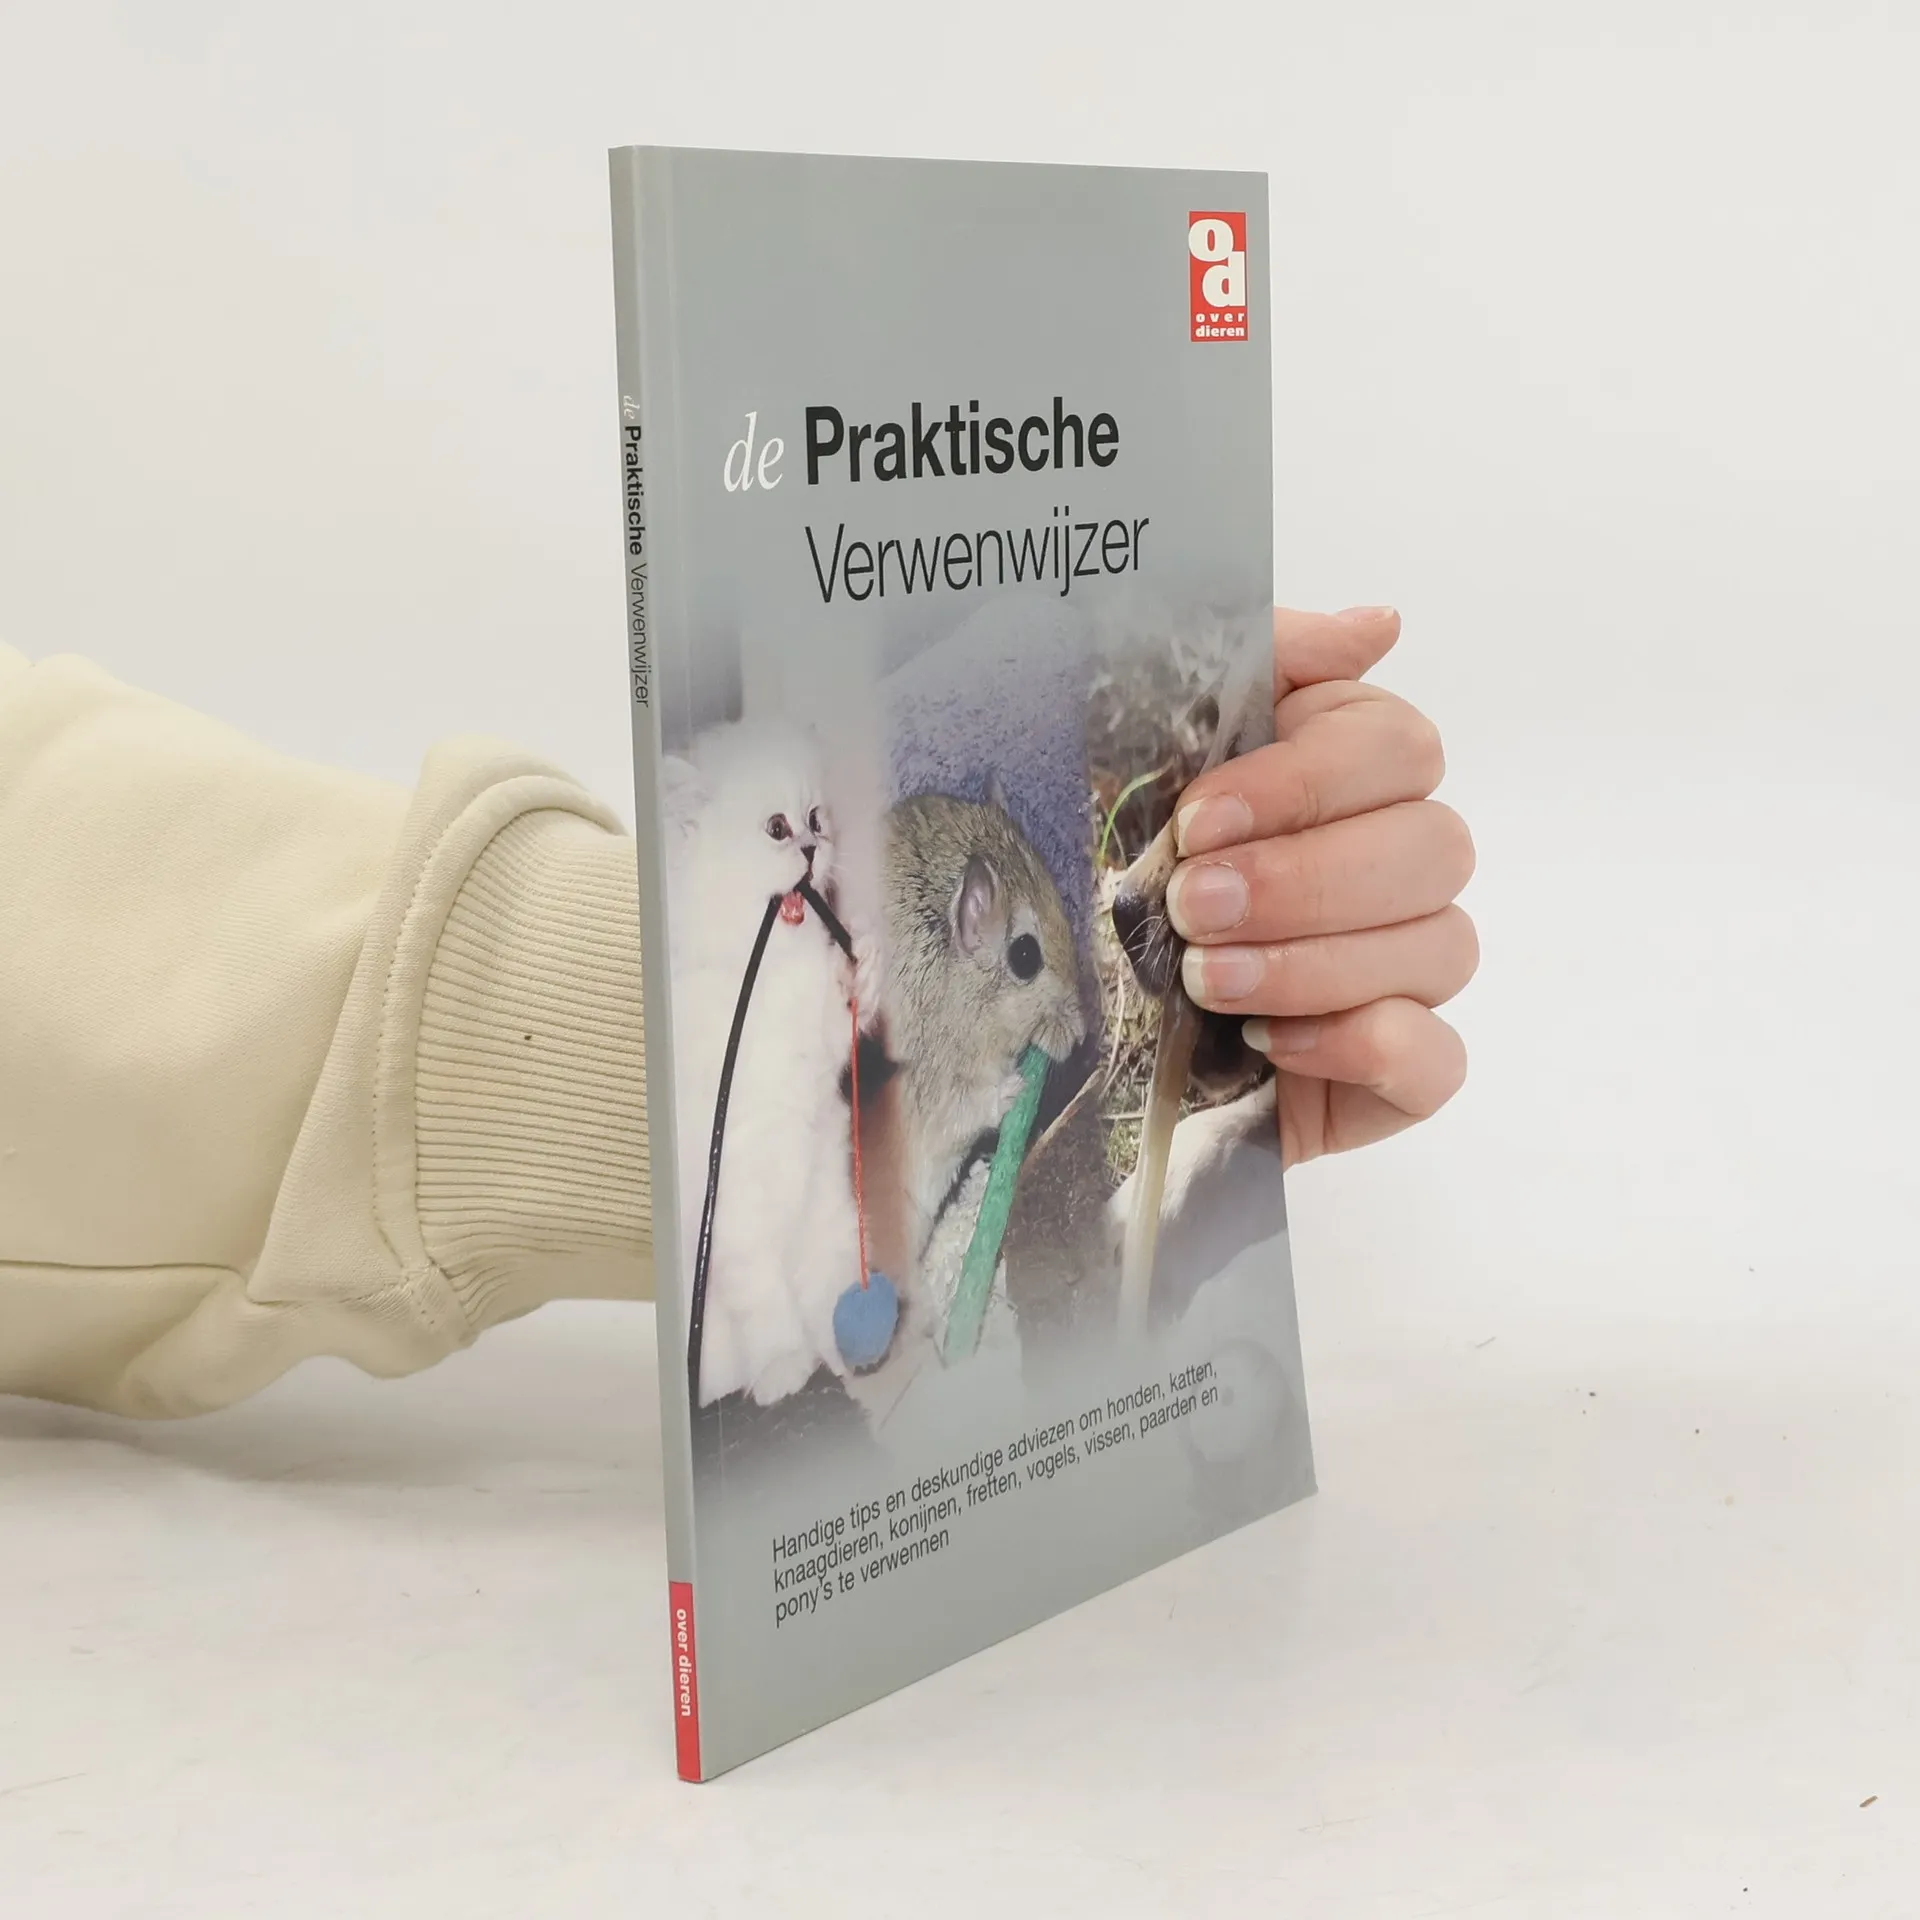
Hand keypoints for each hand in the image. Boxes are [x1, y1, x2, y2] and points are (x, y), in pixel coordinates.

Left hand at [1168, 606, 1475, 1164]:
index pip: (1397, 749)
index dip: (1305, 783)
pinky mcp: (1395, 1072)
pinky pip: (1437, 1058)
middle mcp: (1393, 866)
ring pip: (1441, 946)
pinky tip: (1270, 1044)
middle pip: (1433, 847)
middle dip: (1304, 881)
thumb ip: (1262, 662)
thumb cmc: (1113, 864)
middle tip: (1192, 908)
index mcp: (1347, 774)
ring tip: (1204, 981)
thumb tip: (1380, 625)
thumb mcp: (1149, 743)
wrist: (1057, 1014)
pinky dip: (1363, 1046)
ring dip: (1314, 964)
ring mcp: (1406, 971)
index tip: (1197, 820)